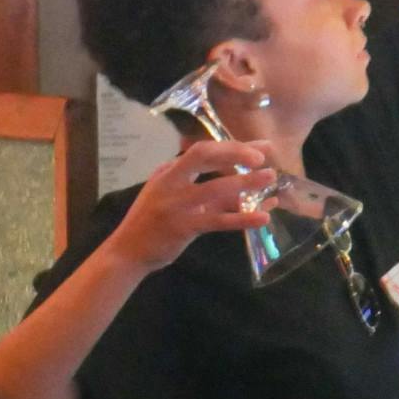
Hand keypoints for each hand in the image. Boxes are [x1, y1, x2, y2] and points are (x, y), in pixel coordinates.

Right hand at [104, 139, 277, 272]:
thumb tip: (237, 177)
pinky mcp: (182, 227)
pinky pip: (218, 220)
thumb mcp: (169, 194)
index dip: (232, 146)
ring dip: (246, 183)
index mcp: (168, 171)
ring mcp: (175, 204)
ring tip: (271, 179)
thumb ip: (197, 185)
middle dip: (235, 152)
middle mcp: (170, 181)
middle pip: (204, 156)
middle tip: (263, 157)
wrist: (127, 251)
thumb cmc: (152, 221)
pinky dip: (242, 218)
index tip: (260, 146)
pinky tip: (263, 218)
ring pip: (216, 188)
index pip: (202, 150)